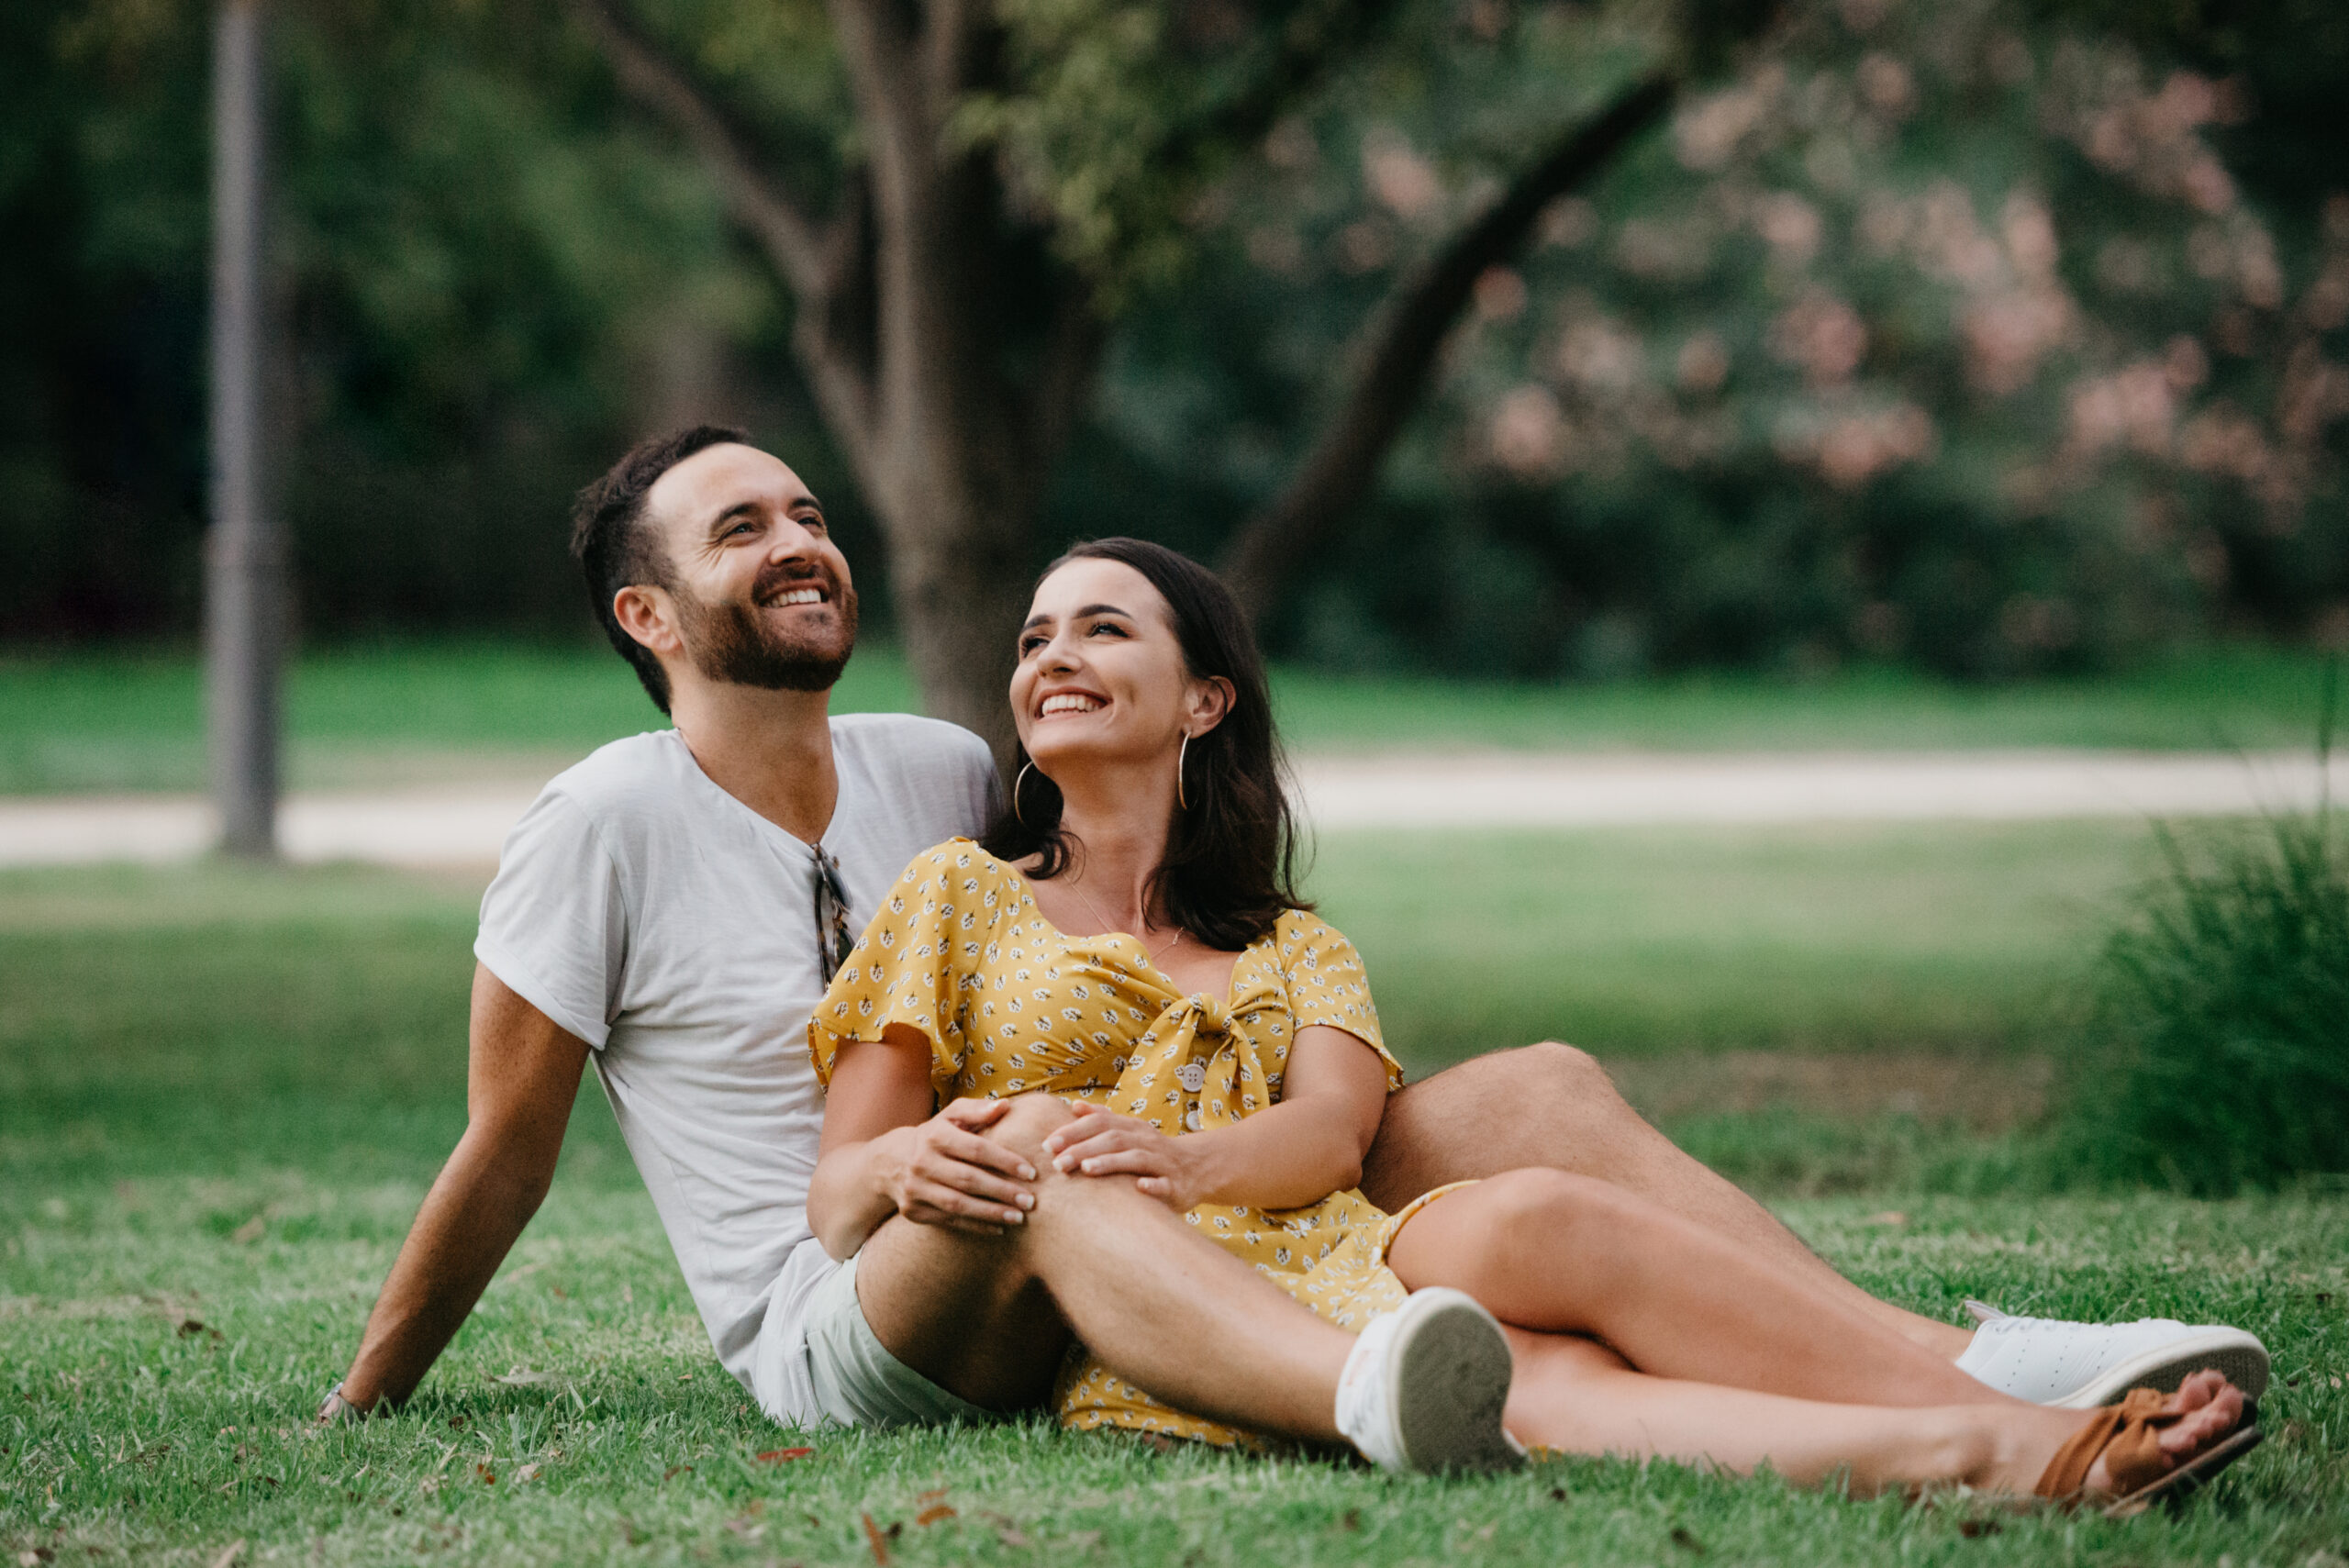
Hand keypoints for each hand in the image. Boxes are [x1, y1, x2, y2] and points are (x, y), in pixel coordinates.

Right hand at [875, 1097, 1037, 1232]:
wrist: (890, 1162)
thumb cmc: (935, 1136)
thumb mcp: (951, 1116)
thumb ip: (977, 1110)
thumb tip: (1006, 1106)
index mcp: (934, 1135)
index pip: (976, 1149)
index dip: (1005, 1161)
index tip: (1031, 1172)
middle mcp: (921, 1162)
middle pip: (968, 1179)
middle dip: (1002, 1191)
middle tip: (1030, 1200)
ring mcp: (915, 1189)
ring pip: (958, 1204)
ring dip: (991, 1213)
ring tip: (1018, 1217)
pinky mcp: (913, 1211)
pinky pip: (949, 1221)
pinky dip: (976, 1226)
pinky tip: (999, 1228)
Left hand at [1040, 1104, 1200, 1210]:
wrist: (1198, 1167)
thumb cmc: (1154, 1151)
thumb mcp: (1131, 1131)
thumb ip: (1103, 1119)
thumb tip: (1074, 1106)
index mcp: (1132, 1128)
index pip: (1100, 1124)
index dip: (1074, 1132)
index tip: (1048, 1145)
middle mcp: (1146, 1141)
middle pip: (1112, 1140)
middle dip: (1083, 1149)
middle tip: (1058, 1163)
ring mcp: (1162, 1162)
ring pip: (1136, 1158)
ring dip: (1111, 1163)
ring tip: (1087, 1169)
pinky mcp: (1176, 1184)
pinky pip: (1165, 1183)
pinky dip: (1153, 1185)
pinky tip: (1139, 1187)